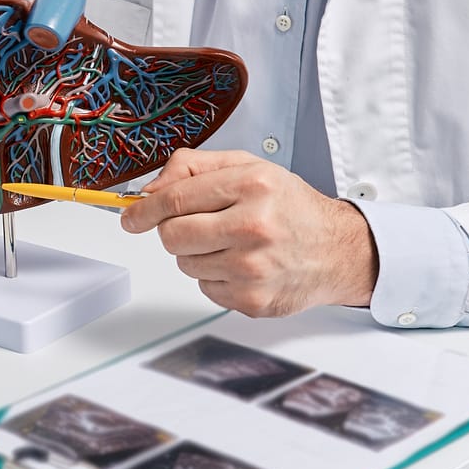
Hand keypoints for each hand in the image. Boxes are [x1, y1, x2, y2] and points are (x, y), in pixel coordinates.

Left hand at [116, 148, 378, 315]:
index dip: (143, 210)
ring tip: (230, 243)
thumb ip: (194, 168)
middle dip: (173, 231)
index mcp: (252, 186)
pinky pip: (204, 288)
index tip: (130, 217)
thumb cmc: (290, 207)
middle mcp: (254, 227)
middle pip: (173, 236)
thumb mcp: (248, 167)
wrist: (337, 250)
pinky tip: (242, 265)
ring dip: (197, 254)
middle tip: (196, 226)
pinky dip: (215, 277)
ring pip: (185, 264)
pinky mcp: (253, 301)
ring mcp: (253, 268)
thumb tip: (150, 191)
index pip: (175, 200)